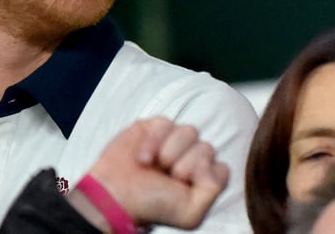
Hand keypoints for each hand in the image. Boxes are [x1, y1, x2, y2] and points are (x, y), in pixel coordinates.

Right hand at [84, 118, 229, 229]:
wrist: (113, 196)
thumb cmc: (150, 205)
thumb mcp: (190, 212)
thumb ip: (213, 189)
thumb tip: (214, 164)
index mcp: (201, 178)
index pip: (220, 166)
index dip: (202, 174)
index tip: (182, 186)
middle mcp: (190, 158)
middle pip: (206, 147)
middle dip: (184, 165)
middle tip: (165, 178)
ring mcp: (174, 141)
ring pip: (190, 132)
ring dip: (169, 152)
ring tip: (153, 167)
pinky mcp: (155, 127)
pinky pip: (167, 123)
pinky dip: (153, 141)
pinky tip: (143, 157)